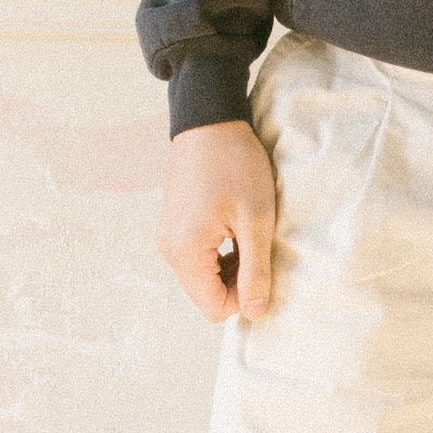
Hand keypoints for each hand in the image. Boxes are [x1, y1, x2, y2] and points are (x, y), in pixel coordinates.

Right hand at [157, 118, 277, 321]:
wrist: (209, 119)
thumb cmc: (235, 165)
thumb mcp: (256, 219)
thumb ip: (255, 271)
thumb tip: (255, 313)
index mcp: (186, 252)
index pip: (214, 307)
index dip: (244, 297)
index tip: (264, 265)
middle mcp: (169, 249)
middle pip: (206, 293)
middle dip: (237, 280)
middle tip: (259, 245)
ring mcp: (168, 235)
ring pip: (203, 274)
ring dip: (230, 264)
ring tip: (248, 231)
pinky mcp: (173, 223)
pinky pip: (197, 254)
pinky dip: (219, 250)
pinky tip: (234, 224)